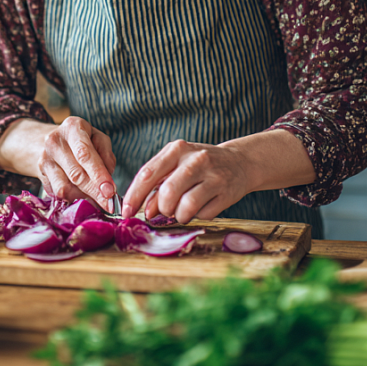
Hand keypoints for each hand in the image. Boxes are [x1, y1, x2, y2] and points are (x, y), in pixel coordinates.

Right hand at [35, 116, 117, 209]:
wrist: (51, 143)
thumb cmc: (81, 141)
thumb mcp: (97, 138)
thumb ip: (106, 155)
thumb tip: (107, 180)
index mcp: (72, 128)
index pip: (85, 154)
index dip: (98, 174)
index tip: (110, 191)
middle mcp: (54, 142)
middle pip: (76, 174)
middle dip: (94, 191)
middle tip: (109, 204)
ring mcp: (45, 159)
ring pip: (65, 188)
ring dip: (84, 197)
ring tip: (96, 197)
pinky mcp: (41, 176)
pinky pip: (59, 194)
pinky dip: (73, 198)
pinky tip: (82, 194)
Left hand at [121, 140, 253, 223]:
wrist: (239, 162)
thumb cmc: (199, 166)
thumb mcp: (177, 165)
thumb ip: (158, 184)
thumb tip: (145, 210)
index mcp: (177, 149)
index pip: (148, 174)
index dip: (134, 196)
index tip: (126, 212)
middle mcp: (195, 159)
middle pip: (168, 192)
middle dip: (161, 208)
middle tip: (164, 211)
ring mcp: (213, 175)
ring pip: (186, 205)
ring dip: (179, 215)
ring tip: (183, 211)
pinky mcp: (226, 192)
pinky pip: (204, 214)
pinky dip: (198, 216)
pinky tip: (201, 207)